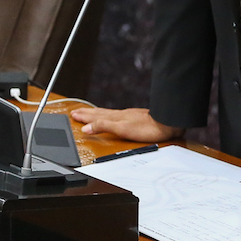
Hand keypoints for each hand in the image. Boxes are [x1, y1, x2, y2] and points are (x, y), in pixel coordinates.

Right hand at [69, 106, 183, 141]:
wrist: (167, 123)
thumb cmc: (147, 128)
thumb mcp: (122, 129)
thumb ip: (104, 127)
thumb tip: (86, 128)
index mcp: (116, 117)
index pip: (95, 116)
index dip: (84, 116)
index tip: (73, 114)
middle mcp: (121, 115)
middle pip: (100, 113)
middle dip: (87, 113)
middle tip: (76, 111)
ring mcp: (129, 116)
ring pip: (108, 114)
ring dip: (96, 114)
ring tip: (89, 113)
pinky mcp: (136, 119)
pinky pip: (116, 116)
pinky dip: (109, 116)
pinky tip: (113, 117)